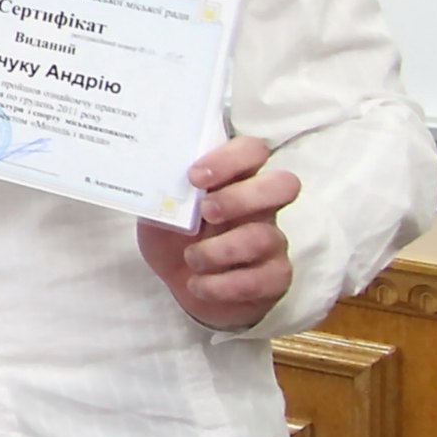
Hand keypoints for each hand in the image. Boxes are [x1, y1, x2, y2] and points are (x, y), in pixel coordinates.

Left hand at [137, 135, 300, 330]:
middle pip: (283, 184)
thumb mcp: (160, 211)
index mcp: (235, 181)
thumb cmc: (175, 238)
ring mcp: (273, 242)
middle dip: (240, 197)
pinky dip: (221, 285)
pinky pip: (259, 280)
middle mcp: (262, 207)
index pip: (253, 151)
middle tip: (206, 212)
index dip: (230, 158)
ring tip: (191, 259)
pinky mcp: (276, 277)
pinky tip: (199, 284)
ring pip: (263, 237)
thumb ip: (162, 191)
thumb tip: (153, 174)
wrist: (183, 285)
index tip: (194, 176)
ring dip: (217, 251)